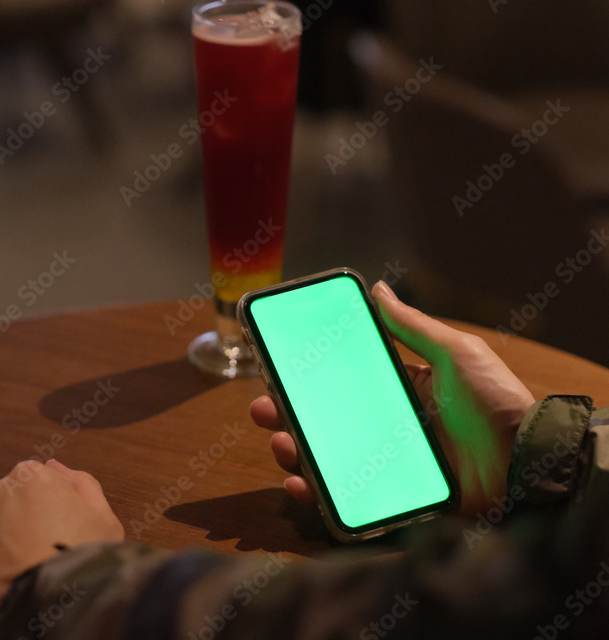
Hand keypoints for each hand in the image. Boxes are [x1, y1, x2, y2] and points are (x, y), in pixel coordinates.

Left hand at [0, 459, 123, 638]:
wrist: (49, 609)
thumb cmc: (83, 563)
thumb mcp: (103, 520)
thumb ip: (81, 484)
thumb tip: (55, 466)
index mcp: (29, 476)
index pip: (28, 486)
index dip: (37, 514)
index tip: (45, 538)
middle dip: (4, 526)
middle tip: (23, 560)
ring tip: (3, 578)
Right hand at [250, 280, 535, 515]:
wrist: (527, 463)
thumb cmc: (495, 403)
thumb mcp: (454, 353)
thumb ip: (413, 326)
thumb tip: (377, 288)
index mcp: (402, 395)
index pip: (343, 387)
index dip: (308, 382)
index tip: (276, 371)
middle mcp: (390, 430)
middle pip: (325, 424)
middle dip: (286, 416)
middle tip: (262, 409)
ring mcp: (390, 468)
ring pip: (327, 461)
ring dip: (294, 452)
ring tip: (279, 444)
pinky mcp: (395, 502)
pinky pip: (347, 502)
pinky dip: (316, 495)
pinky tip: (298, 483)